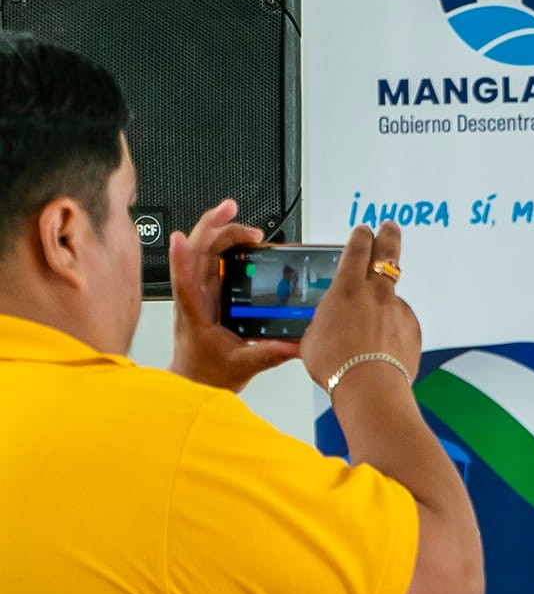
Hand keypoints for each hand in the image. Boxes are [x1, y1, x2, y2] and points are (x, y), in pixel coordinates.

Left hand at [166, 199, 300, 392]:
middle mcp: (194, 297)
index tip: (180, 237)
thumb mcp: (243, 366)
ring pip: (204, 252)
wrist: (197, 383)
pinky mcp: (210, 294)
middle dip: (212, 226)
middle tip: (233, 211)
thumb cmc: (208, 375)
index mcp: (195, 313)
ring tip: (246, 225)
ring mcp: (201, 293)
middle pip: (196, 252)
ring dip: (221, 232)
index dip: (180, 258)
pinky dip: (226, 246)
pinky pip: (214, 262)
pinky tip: (241, 241)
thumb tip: (294, 344)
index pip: (183, 280)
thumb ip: (269, 354)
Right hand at [299, 221, 422, 390]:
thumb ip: (323, 322)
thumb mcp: (311, 338)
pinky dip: (393, 330)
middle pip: (387, 253)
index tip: (363, 230)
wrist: (369, 387)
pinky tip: (382, 347)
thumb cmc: (338, 364)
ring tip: (372, 327)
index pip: (357, 249)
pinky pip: (401, 322)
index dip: (361, 236)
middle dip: (388, 235)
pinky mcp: (412, 328)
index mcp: (347, 289)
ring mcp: (397, 309)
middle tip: (389, 227)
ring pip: (392, 296)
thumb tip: (327, 326)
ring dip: (384, 303)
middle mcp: (376, 293)